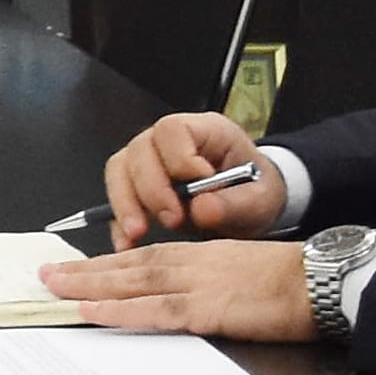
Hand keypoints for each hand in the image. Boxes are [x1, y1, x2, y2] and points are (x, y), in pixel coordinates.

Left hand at [41, 238, 313, 340]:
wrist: (323, 281)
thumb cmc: (291, 283)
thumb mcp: (242, 278)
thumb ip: (211, 289)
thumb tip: (188, 306)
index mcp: (201, 256)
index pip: (144, 257)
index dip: (108, 264)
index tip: (77, 269)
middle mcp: (192, 264)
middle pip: (128, 266)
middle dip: (85, 271)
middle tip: (47, 275)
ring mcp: (197, 285)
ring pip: (131, 283)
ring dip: (88, 285)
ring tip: (54, 288)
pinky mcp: (207, 309)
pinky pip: (152, 310)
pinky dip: (118, 309)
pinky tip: (91, 309)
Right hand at [101, 110, 269, 245]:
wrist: (249, 205)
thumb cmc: (254, 191)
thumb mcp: (259, 200)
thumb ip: (235, 203)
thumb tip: (202, 208)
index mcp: (205, 131)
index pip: (174, 130)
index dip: (179, 157)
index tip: (196, 185)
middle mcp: (169, 140)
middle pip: (140, 150)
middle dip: (152, 188)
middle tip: (172, 220)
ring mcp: (148, 161)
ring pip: (120, 170)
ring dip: (125, 204)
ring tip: (138, 233)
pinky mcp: (136, 186)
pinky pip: (115, 198)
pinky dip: (117, 222)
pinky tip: (126, 245)